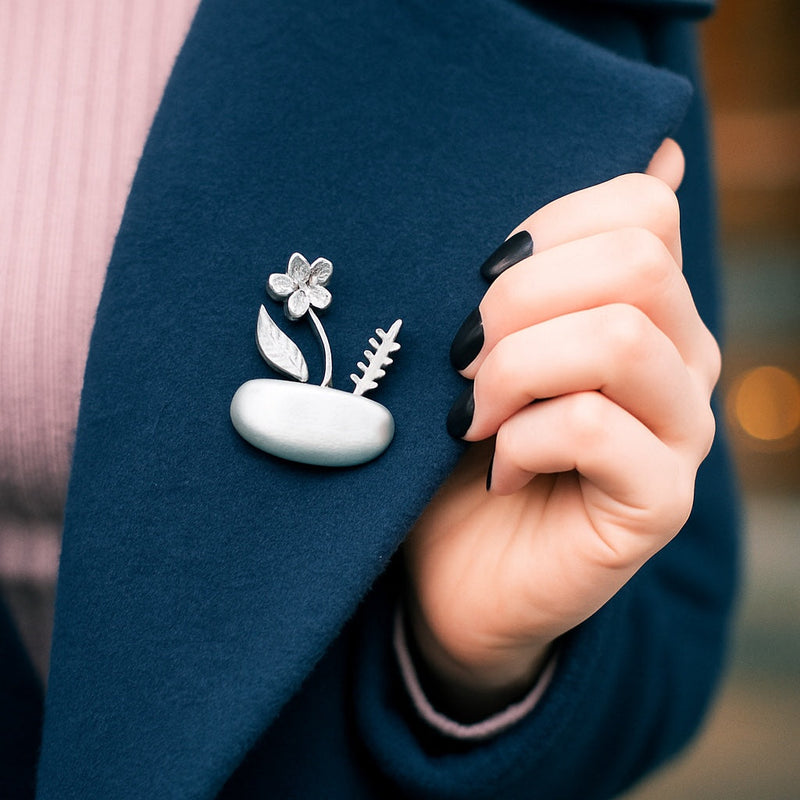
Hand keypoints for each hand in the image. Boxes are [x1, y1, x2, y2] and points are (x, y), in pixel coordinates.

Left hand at [403, 140, 720, 719]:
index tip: (479, 280)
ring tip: (469, 415)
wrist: (453, 564)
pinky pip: (593, 428)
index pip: (641, 207)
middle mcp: (682, 357)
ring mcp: (681, 431)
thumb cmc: (460, 442)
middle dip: (517, 301)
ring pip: (618, 338)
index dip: (548, 226)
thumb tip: (656, 150)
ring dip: (514, 369)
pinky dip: (520, 439)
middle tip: (460, 356)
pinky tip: (495, 467)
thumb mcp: (484, 340)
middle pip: (635, 261)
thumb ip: (542, 260)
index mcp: (645, 304)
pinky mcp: (660, 502)